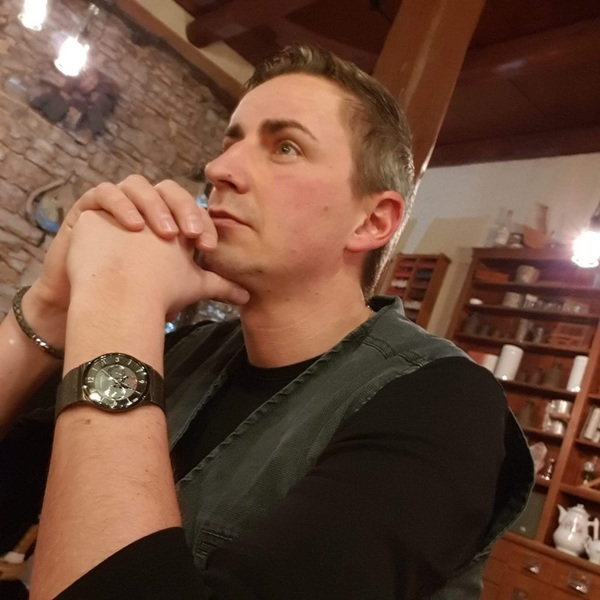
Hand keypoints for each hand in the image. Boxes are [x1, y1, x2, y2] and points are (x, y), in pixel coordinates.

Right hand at [35, 176, 214, 310]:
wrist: (98, 305)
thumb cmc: (141, 294)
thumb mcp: (184, 288)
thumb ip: (215, 286)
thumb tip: (248, 296)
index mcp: (169, 220)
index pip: (190, 208)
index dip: (203, 221)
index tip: (210, 246)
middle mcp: (145, 208)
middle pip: (167, 190)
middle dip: (182, 208)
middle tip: (189, 235)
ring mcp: (117, 205)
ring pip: (137, 185)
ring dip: (153, 206)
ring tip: (164, 234)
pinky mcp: (89, 208)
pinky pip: (103, 192)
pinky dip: (120, 205)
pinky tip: (133, 227)